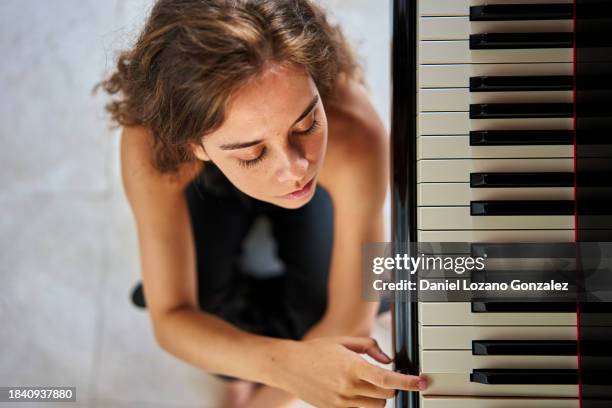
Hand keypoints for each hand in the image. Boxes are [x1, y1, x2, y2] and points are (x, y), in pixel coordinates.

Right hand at [274, 336, 426, 407]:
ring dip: (379, 396)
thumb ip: (370, 347)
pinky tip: (355, 390)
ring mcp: (341, 402)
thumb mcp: (343, 341)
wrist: (288, 366)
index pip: (388, 380)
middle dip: (391, 387)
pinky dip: (364, 403)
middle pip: (386, 396)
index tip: (421, 382)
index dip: (408, 382)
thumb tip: (388, 360)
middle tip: (386, 376)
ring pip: (376, 407)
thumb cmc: (315, 351)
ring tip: (367, 382)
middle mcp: (348, 387)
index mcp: (352, 367)